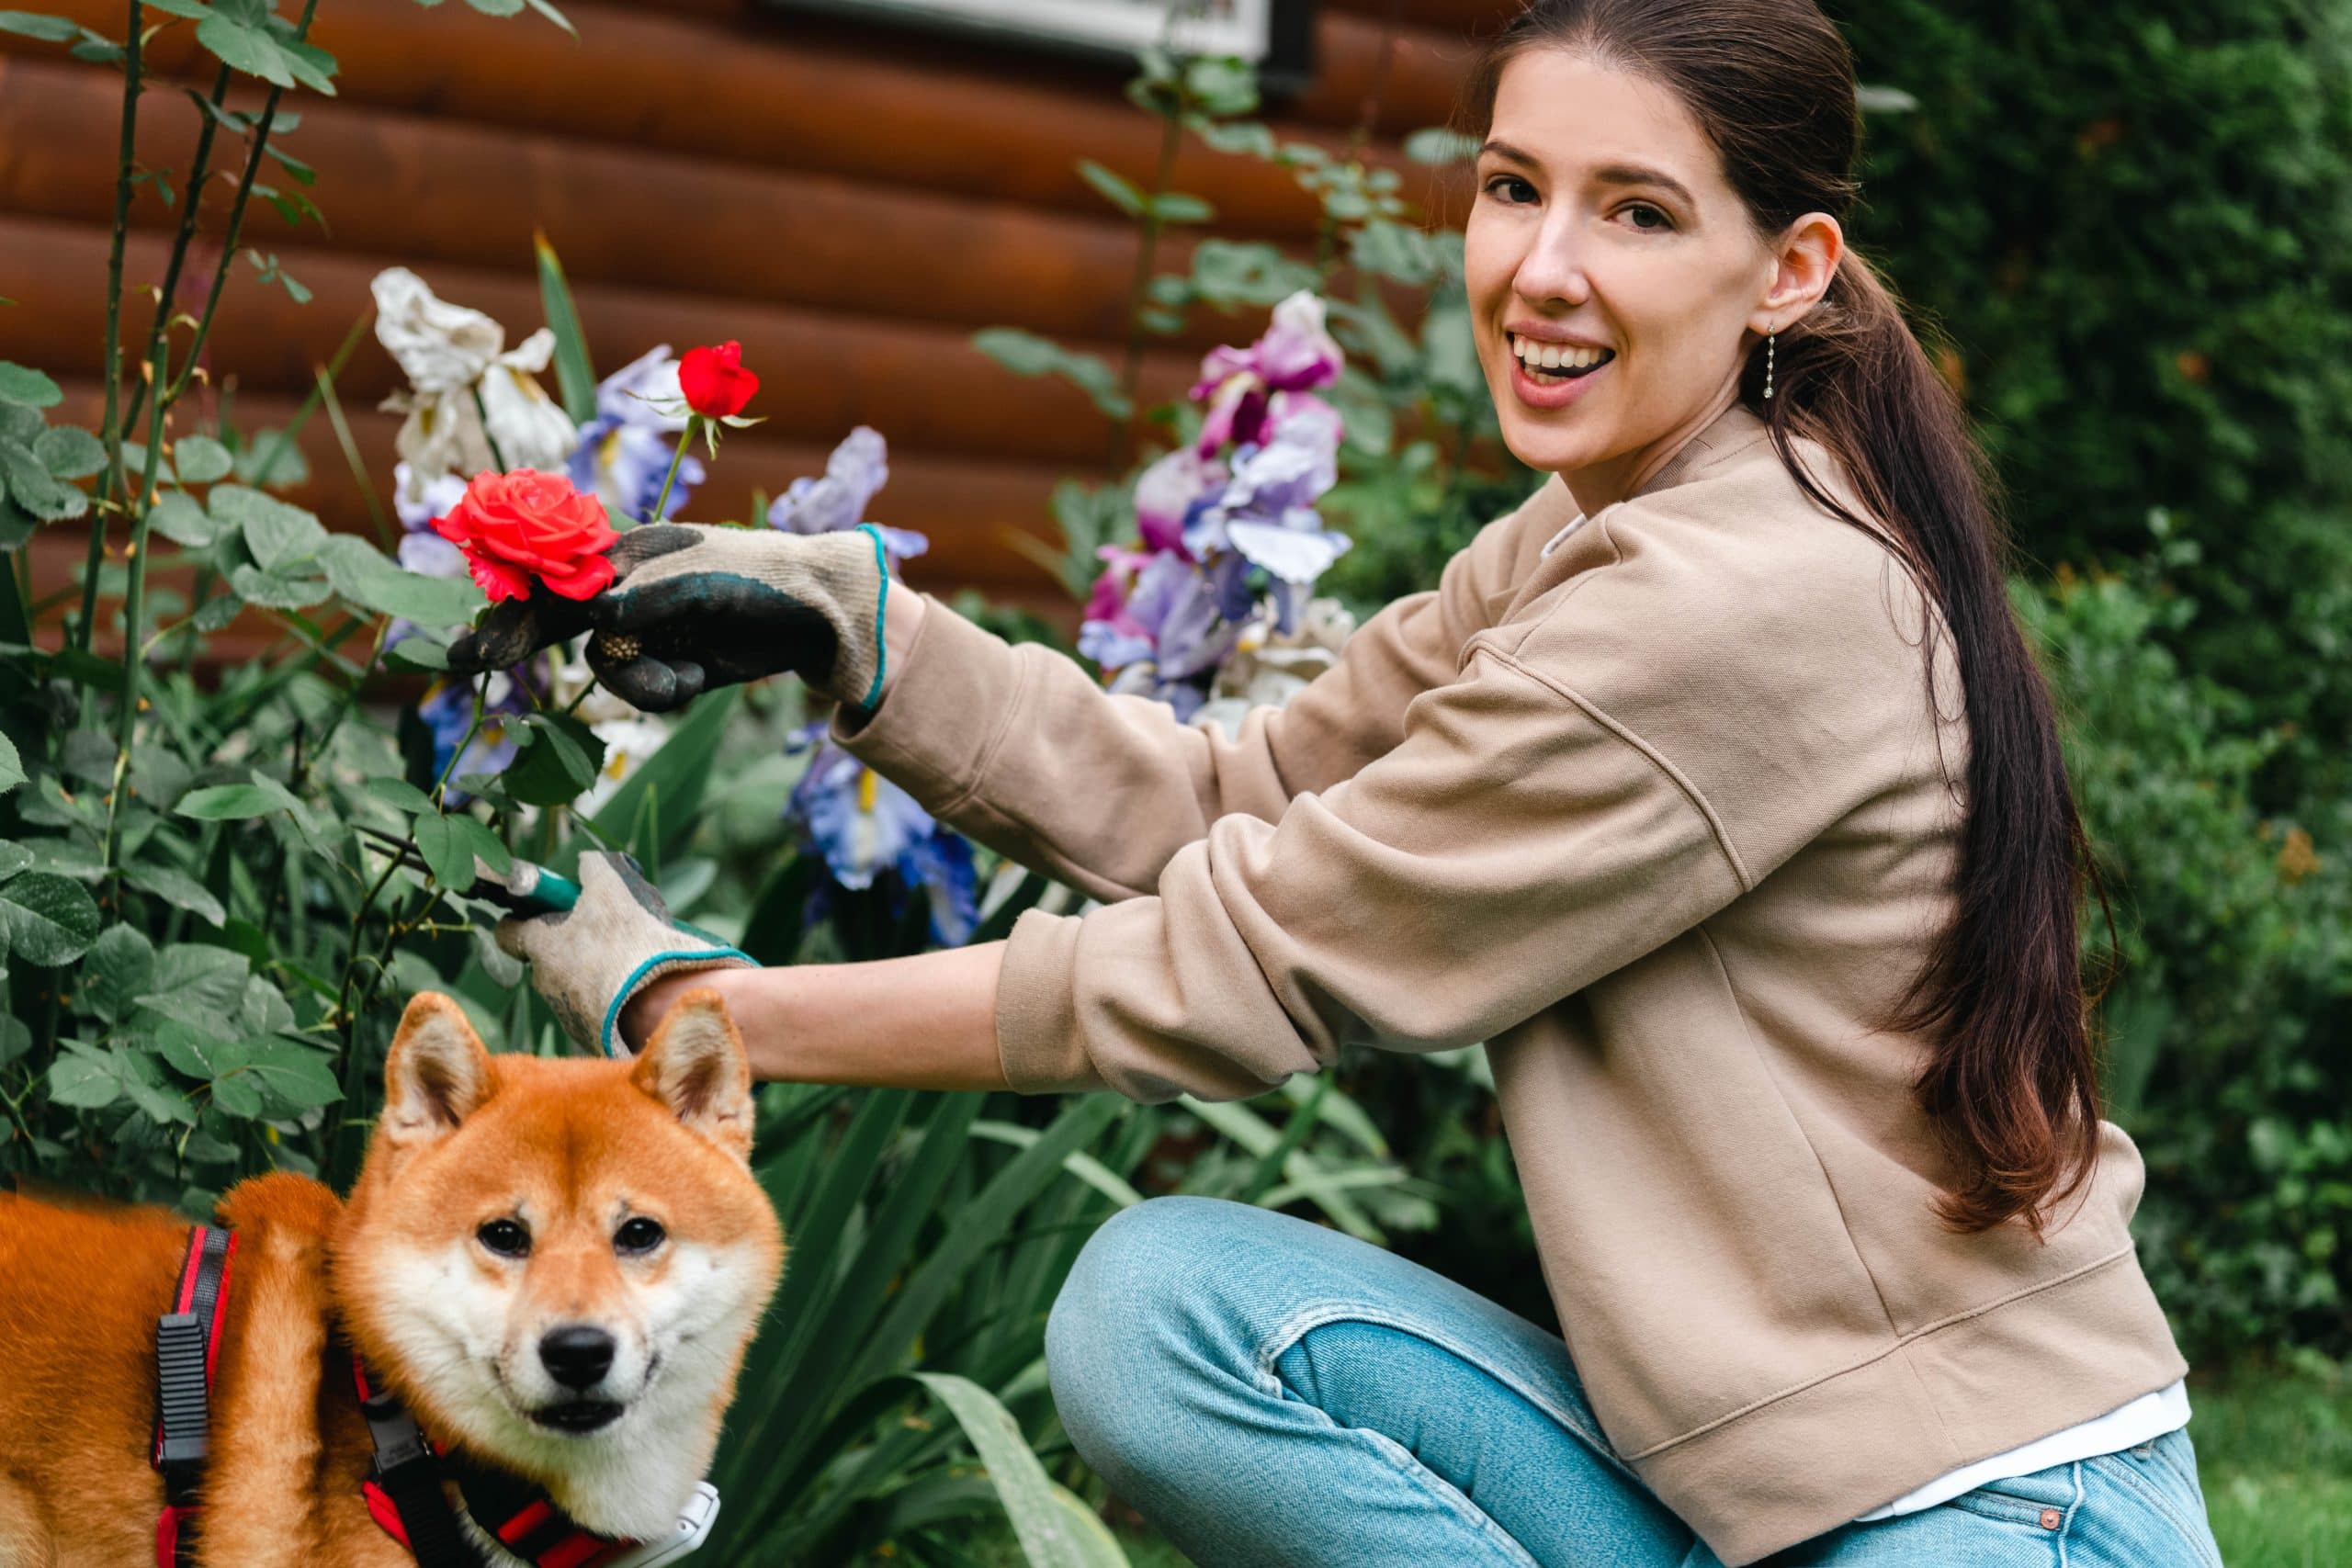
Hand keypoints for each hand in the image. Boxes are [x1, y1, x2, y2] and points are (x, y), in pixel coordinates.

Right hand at [449, 522, 892, 714]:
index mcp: (629, 553)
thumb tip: (593, 613)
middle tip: (469, 663)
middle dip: (519, 640)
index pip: (556, 577)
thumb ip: (648, 597)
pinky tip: (702, 674)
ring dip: (642, 681)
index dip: (511, 607)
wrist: (821, 615)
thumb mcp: (705, 582)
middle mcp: (628, 588)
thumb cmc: (764, 578)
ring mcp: (647, 628)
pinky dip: (669, 689)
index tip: (473, 645)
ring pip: (606, 669)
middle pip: (558, 621)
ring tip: (687, 675)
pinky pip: (643, 689)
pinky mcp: (670, 662)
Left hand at [493, 851, 753, 1055]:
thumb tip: (587, 862)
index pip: (507, 932)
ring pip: (572, 982)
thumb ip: (595, 868)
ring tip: (631, 958)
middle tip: (604, 929)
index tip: (545, 910)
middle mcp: (545, 982)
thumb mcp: (613, 890)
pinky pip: (595, 1006)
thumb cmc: (629, 944)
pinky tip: (638, 984)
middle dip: (570, 942)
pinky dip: (610, 994)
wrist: (660, 1007)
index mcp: (541, 946)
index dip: (522, 917)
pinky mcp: (591, 1033)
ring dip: (593, 969)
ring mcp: (567, 1011)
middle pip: (546, 956)